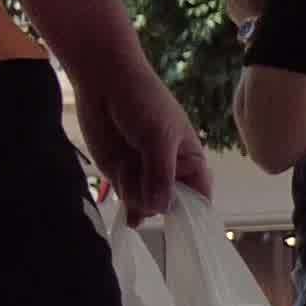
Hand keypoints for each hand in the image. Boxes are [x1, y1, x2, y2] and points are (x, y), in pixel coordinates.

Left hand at [72, 56, 212, 223]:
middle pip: (170, 207)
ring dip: (133, 192)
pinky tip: (126, 210)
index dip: (193, 214)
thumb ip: (161, 174)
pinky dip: (124, 203)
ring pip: (145, 206)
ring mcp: (144, 175)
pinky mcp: (121, 175)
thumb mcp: (157, 136)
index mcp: (191, 162)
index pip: (200, 198)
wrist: (104, 80)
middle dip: (154, 200)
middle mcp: (170, 173)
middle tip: (140, 173)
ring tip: (124, 163)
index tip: (179, 224)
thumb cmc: (142, 101)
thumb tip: (162, 210)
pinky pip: (126, 200)